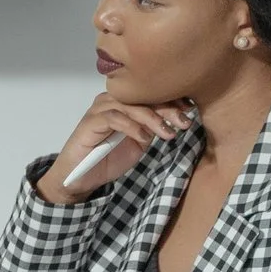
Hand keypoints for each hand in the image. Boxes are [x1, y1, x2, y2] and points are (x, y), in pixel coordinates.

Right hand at [37, 90, 200, 203]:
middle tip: (183, 122)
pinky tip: (145, 138)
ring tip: (167, 133)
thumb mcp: (139, 142)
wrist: (81, 177)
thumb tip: (177, 117)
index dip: (171, 100)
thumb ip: (152, 127)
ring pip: (131, 105)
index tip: (189, 111)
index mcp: (123, 102)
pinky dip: (133, 127)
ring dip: (152, 118)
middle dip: (167, 108)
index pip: (150, 94)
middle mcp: (111, 101)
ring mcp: (99, 110)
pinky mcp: (90, 122)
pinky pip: (115, 118)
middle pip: (142, 96)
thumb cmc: (107, 159)